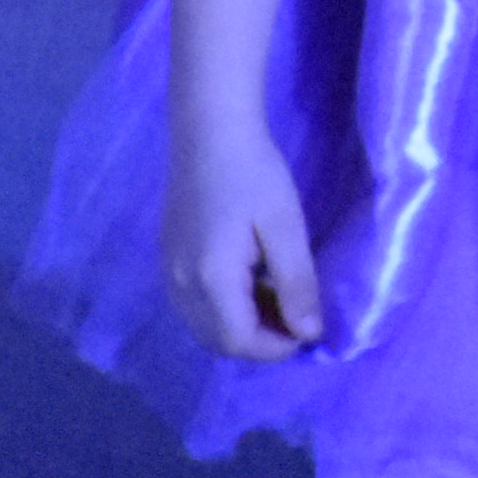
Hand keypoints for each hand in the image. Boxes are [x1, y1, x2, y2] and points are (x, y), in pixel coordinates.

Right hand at [165, 111, 324, 361]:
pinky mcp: (168, 259)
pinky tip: (252, 282)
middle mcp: (180, 284)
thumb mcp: (285, 225)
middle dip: (260, 341)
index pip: (239, 342)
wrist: (210, 130)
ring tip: (280, 298)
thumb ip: (296, 282)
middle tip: (297, 316)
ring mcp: (169, 272)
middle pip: (218, 341)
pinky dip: (224, 309)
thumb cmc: (255, 172)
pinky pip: (195, 305)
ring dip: (242, 326)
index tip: (309, 329)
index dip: (276, 347)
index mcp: (209, 278)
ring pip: (204, 326)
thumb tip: (310, 334)